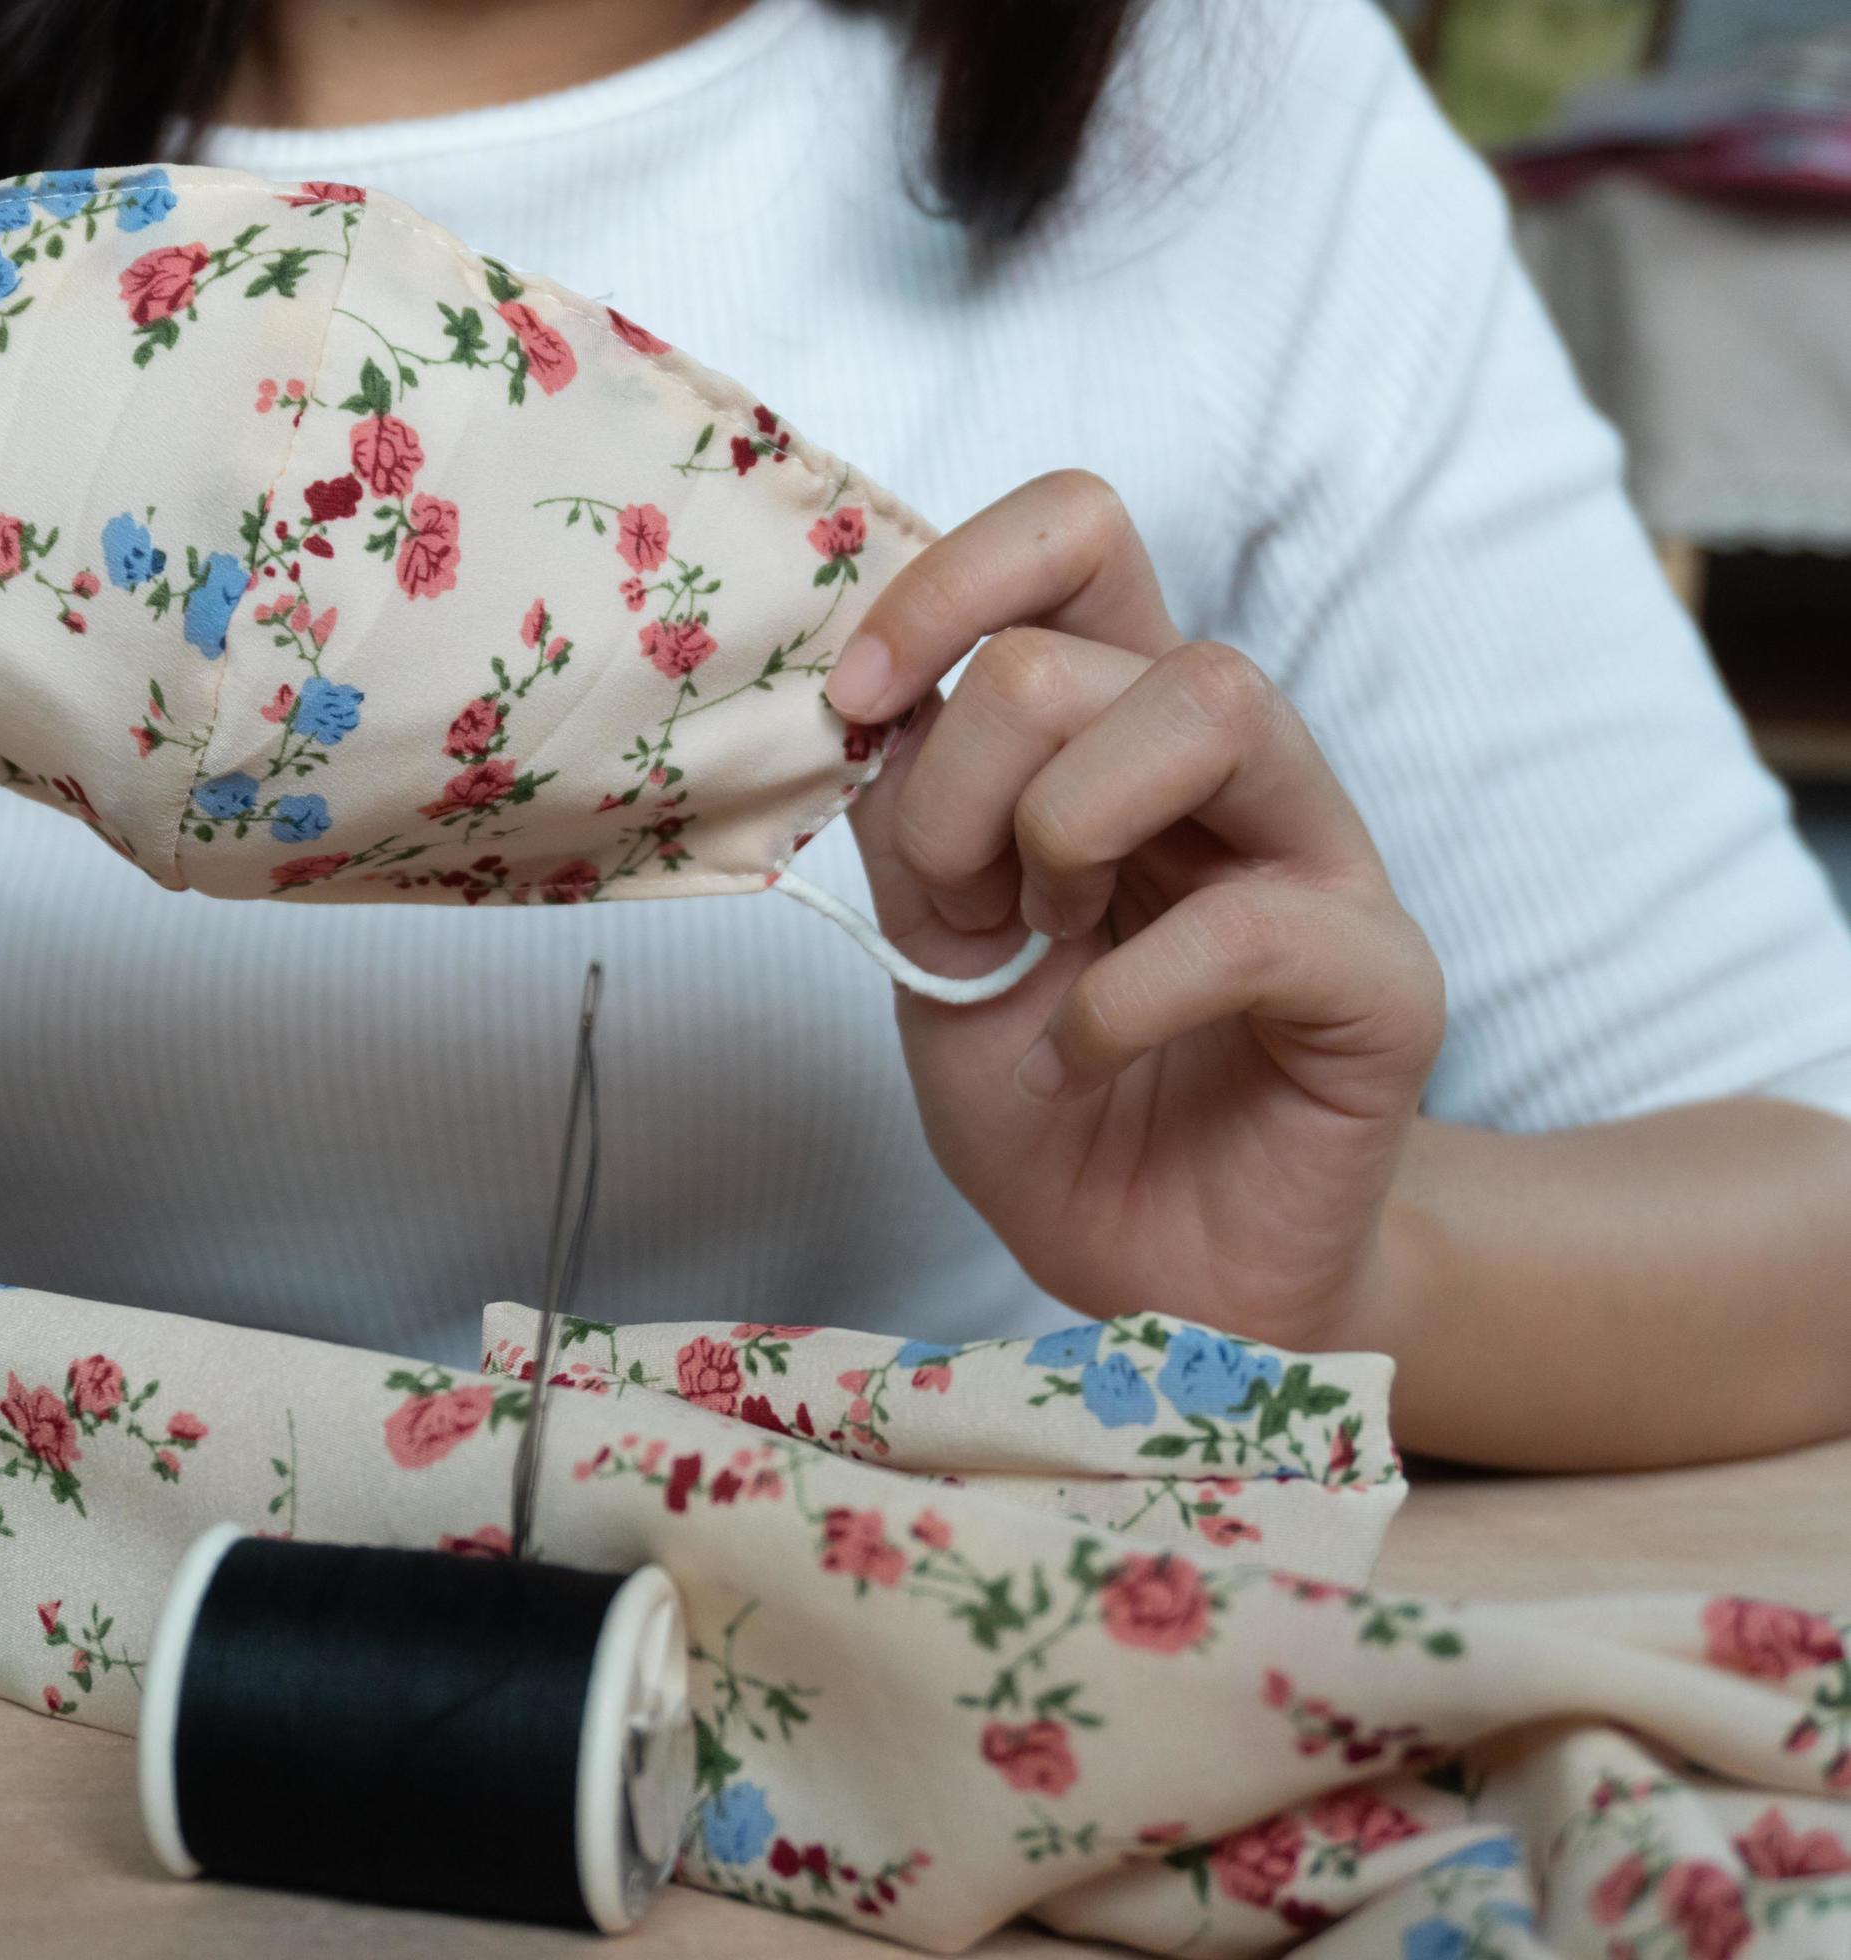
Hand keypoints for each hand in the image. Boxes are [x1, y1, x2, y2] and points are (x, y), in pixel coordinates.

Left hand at [828, 472, 1444, 1351]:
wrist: (1154, 1275)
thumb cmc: (1055, 1100)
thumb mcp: (931, 945)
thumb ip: (910, 820)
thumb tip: (875, 706)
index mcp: (1119, 726)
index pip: (1074, 535)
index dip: (947, 584)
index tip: (857, 704)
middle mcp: (1232, 762)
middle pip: (1096, 631)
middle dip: (967, 774)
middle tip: (968, 903)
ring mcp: (1322, 855)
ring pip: (1212, 699)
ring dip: (1067, 831)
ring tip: (1047, 944)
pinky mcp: (1383, 977)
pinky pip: (1252, 920)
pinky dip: (1121, 1000)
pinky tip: (1086, 1056)